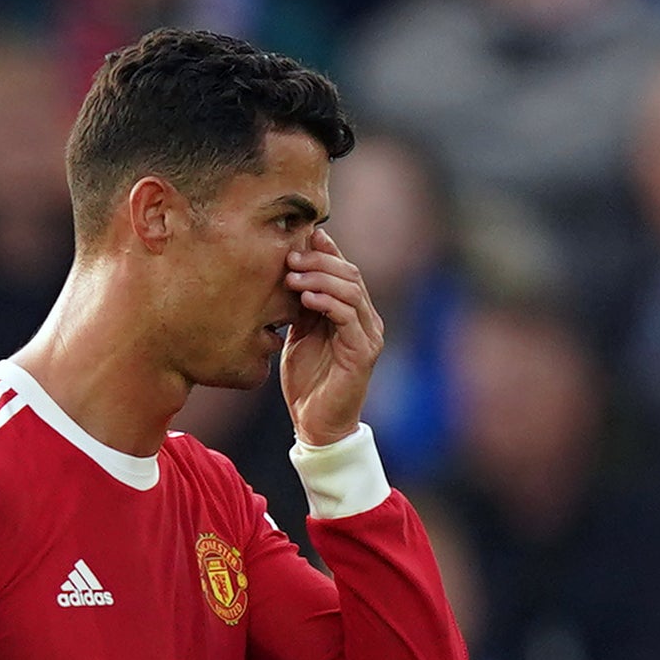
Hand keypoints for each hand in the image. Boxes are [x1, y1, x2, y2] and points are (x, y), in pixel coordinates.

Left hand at [278, 227, 384, 447]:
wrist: (316, 424)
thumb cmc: (307, 381)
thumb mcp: (299, 335)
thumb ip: (302, 306)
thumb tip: (290, 271)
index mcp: (352, 313)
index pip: (344, 271)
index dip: (326, 251)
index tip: (302, 235)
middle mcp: (366, 320)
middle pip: (350, 274)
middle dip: (319, 261)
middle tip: (290, 255)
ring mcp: (368, 335)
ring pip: (351, 291)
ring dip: (320, 279)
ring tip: (292, 275)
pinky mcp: (364, 353)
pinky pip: (348, 317)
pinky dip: (327, 303)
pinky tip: (306, 298)